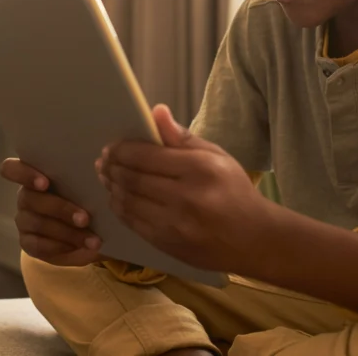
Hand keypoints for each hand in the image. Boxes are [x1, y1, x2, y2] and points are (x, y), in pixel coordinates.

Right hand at [0, 158, 103, 266]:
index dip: (24, 174)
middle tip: (85, 219)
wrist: (81, 232)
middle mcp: (24, 197)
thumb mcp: (85, 189)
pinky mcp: (27, 242)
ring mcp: (23, 220)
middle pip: (30, 199)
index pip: (11, 169)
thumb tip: (103, 179)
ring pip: (37, 223)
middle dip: (60, 209)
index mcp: (33, 176)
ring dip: (67, 232)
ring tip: (93, 240)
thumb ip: (85, 181)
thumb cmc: (83, 200)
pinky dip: (62, 247)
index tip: (45, 183)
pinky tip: (81, 249)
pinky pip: (38, 245)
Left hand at [96, 105, 270, 273]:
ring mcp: (174, 225)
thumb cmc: (234, 190)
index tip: (111, 146)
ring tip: (107, 176)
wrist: (254, 239)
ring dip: (112, 187)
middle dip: (112, 167)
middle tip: (103, 160)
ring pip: (128, 202)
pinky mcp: (167, 245)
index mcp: (199, 169)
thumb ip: (182, 137)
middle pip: (132, 179)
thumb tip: (155, 111)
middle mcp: (185, 198)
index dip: (121, 149)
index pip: (146, 155)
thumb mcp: (216, 156)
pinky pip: (133, 223)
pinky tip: (117, 197)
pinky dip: (120, 208)